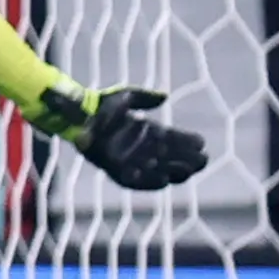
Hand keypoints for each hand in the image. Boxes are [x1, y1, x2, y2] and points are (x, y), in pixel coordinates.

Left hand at [38, 82, 208, 190]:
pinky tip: (164, 180)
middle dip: (189, 160)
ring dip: (175, 172)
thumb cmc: (101, 105)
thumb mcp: (125, 97)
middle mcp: (143, 148)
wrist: (77, 116)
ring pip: (160, 171)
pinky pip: (137, 181)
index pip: (175, 139)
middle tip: (201, 159)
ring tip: (188, 171)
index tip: (200, 142)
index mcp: (149, 132)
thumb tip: (164, 96)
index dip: (188, 142)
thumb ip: (144, 97)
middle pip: (173, 158)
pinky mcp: (117, 171)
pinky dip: (150, 182)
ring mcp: (131, 160)